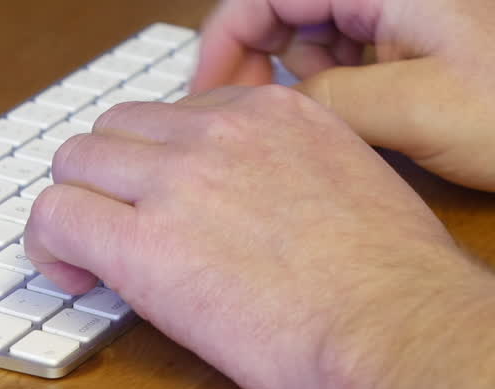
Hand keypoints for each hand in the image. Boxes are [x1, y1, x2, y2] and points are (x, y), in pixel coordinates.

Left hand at [23, 85, 457, 388]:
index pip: (172, 118)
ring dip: (73, 208)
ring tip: (89, 259)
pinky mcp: (139, 244)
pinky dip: (48, 246)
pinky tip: (76, 278)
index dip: (153, 168)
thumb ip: (281, 174)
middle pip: (113, 132)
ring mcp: (175, 183)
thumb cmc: (383, 286)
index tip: (158, 208)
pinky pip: (55, 216)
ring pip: (74, 163)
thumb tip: (239, 204)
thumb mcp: (343, 185)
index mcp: (272, 114)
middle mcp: (217, 134)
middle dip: (105, 182)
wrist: (388, 331)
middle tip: (114, 232)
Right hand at [192, 0, 494, 190]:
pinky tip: (327, 138)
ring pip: (303, 45)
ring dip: (286, 90)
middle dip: (250, 70)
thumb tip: (263, 112)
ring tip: (293, 141)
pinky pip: (336, 68)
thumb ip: (324, 99)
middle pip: (277, 16)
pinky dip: (318, 100)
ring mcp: (393, 21)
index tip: (204, 99)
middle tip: (237, 131)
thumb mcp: (415, 109)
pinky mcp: (403, 53)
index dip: (221, 44)